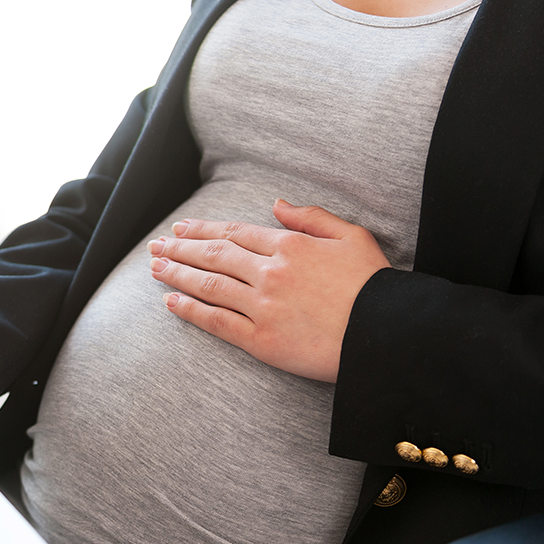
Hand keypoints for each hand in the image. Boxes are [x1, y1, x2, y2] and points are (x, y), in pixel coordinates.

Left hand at [147, 199, 390, 381]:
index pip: (234, 233)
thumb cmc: (375, 285)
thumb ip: (312, 217)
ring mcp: (262, 306)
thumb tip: (277, 203)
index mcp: (289, 245)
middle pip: (213, 255)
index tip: (181, 229)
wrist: (389, 335)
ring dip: (177, 274)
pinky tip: (171, 302)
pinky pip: (217, 322)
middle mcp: (270, 272)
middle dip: (180, 249)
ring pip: (209, 285)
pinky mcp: (261, 340)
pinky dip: (190, 310)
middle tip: (156, 246)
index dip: (203, 229)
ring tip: (155, 268)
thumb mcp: (352, 236)